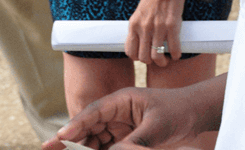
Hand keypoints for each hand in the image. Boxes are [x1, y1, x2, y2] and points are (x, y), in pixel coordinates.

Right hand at [44, 86, 205, 149]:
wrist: (196, 114)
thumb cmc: (178, 112)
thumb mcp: (157, 127)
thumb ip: (135, 142)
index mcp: (122, 100)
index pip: (93, 112)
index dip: (75, 125)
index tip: (60, 137)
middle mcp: (116, 111)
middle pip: (87, 126)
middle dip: (69, 139)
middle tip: (48, 148)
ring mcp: (119, 125)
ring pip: (93, 138)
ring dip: (80, 148)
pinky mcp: (125, 137)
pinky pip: (105, 146)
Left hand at [126, 0, 183, 66]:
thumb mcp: (138, 14)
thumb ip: (138, 27)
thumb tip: (140, 43)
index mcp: (134, 25)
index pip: (130, 52)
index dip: (138, 58)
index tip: (145, 55)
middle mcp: (144, 28)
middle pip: (143, 58)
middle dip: (151, 62)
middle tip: (158, 59)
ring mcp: (157, 27)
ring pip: (157, 56)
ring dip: (163, 62)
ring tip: (167, 59)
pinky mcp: (171, 25)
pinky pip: (173, 48)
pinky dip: (175, 55)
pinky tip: (176, 54)